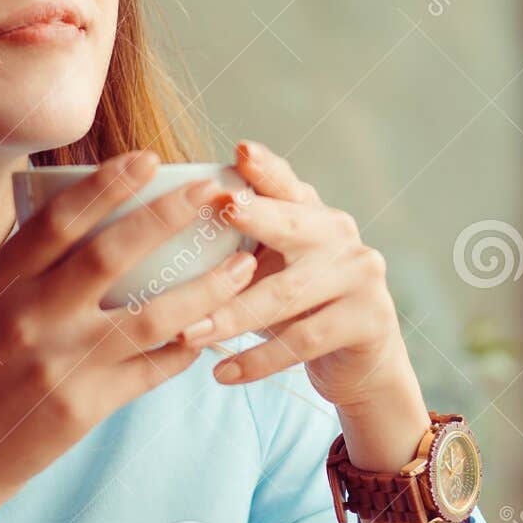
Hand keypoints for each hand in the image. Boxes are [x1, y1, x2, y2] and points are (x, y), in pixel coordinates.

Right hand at [0, 150, 257, 509]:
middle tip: (212, 193)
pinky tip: (209, 331)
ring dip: (206, 288)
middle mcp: (31, 315)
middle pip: (111, 253)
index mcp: (4, 282)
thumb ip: (31, 269)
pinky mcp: (86, 405)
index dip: (106, 184)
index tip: (147, 159)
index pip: (59, 219)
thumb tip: (91, 221)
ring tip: (243, 267)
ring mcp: (62, 362)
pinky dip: (185, 348)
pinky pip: (152, 369)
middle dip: (169, 216)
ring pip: (153, 315)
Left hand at [177, 139, 411, 408]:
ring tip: (186, 332)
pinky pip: (302, 340)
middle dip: (255, 217)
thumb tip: (155, 236)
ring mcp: (359, 274)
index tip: (240, 149)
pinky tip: (222, 373)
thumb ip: (236, 249)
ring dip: (230, 315)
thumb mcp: (267, 272)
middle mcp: (338, 233)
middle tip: (222, 207)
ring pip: (284, 293)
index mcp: (309, 212)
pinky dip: (257, 360)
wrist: (360, 365)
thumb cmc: (295, 310)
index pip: (284, 183)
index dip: (265, 167)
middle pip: (290, 224)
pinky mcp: (367, 319)